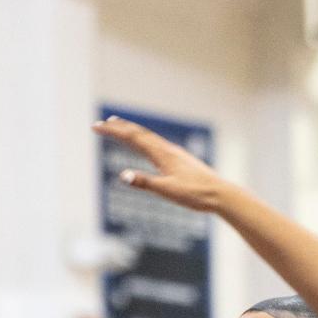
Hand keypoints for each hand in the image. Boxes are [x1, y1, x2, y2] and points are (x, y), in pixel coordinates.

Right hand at [93, 117, 226, 213]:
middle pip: (139, 134)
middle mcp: (167, 150)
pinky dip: (146, 141)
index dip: (113, 132)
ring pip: (149, 138)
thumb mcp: (168, 191)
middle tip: (103, 123)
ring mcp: (175, 154)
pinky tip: (147, 146)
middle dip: (119, 128)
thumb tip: (123, 176)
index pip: (132, 138)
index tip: (96, 127)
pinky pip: (158, 145)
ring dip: (133, 132)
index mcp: (162, 154)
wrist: (221, 195)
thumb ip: (145, 183)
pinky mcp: (181, 160)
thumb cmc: (196, 195)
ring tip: (121, 128)